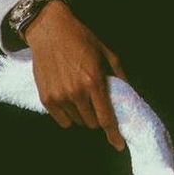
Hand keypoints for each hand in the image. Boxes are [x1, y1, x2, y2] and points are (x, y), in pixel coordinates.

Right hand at [25, 0, 125, 150]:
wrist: (49, 29)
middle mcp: (76, 92)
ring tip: (81, 95)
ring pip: (77, 122)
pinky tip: (69, 99)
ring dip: (83, 114)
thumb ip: (118, 73)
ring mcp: (60, 97)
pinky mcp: (46, 98)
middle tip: (96, 101)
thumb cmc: (80, 37)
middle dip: (98, 116)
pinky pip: (62, 120)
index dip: (114, 134)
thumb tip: (127, 90)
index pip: (106, 117)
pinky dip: (68, 115)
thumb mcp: (105, 51)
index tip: (119, 145)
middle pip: (92, 123)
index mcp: (94, 81)